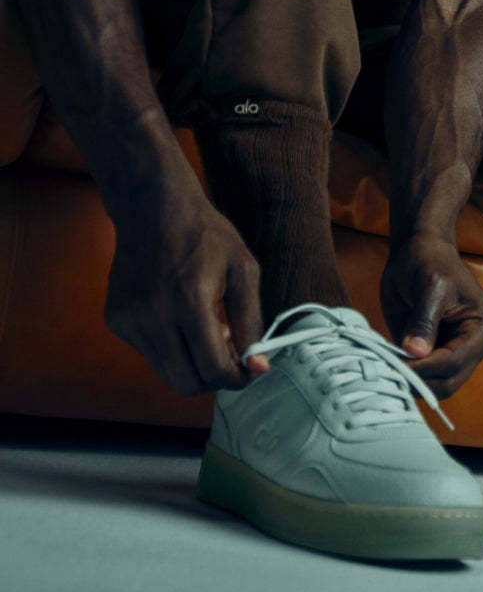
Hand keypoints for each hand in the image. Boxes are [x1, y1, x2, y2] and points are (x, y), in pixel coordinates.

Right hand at [104, 195, 271, 395]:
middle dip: (214, 378)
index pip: (214, 369)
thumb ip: (251, 321)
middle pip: (186, 383)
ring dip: (192, 362)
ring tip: (206, 328)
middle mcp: (154, 315)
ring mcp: (129, 320)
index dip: (238, 378)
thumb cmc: (205, 235)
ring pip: (167, 372)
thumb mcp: (243, 269)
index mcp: (190, 301)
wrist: (153, 207)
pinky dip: (171, 346)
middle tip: (230, 355)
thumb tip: (257, 365)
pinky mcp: (117, 320)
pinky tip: (180, 316)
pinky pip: (150, 353)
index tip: (250, 369)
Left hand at [380, 232, 482, 399]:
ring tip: (384, 369)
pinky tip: (386, 366)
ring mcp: (452, 352)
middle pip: (447, 382)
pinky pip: (421, 376)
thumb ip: (424, 320)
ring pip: (434, 386)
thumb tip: (414, 351)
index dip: (425, 367)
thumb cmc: (429, 260)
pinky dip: (404, 376)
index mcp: (482, 328)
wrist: (418, 250)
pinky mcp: (433, 353)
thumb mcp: (430, 285)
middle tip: (387, 370)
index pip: (454, 361)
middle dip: (419, 380)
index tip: (396, 364)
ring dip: (411, 382)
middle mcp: (472, 346)